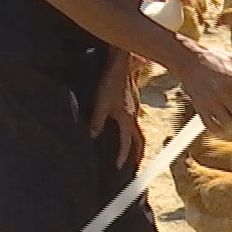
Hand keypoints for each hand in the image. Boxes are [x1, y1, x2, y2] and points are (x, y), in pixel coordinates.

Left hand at [89, 48, 143, 170]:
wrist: (122, 63)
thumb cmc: (111, 82)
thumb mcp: (100, 102)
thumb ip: (97, 121)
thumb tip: (92, 136)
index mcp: (127, 119)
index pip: (126, 143)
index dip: (122, 156)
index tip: (118, 168)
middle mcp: (134, 117)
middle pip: (140, 141)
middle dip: (138, 155)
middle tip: (134, 167)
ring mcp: (136, 109)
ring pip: (140, 132)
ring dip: (137, 144)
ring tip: (132, 153)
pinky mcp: (134, 103)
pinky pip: (136, 123)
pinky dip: (134, 132)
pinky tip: (127, 131)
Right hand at [175, 39, 231, 131]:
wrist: (189, 59)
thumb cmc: (212, 58)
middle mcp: (223, 93)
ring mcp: (211, 101)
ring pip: (227, 122)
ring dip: (231, 122)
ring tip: (231, 118)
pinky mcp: (200, 106)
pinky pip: (210, 124)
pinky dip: (216, 129)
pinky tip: (220, 126)